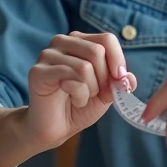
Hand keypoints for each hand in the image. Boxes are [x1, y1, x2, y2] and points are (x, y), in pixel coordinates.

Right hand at [26, 31, 135, 148]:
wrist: (56, 127)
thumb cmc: (80, 104)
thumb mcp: (107, 92)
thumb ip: (119, 81)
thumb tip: (128, 78)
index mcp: (79, 40)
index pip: (106, 39)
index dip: (118, 60)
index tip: (120, 80)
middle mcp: (62, 42)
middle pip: (97, 51)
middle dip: (104, 78)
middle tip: (96, 93)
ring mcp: (47, 55)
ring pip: (85, 67)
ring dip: (91, 90)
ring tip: (81, 97)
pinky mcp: (38, 71)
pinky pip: (72, 79)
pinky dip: (80, 95)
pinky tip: (74, 100)